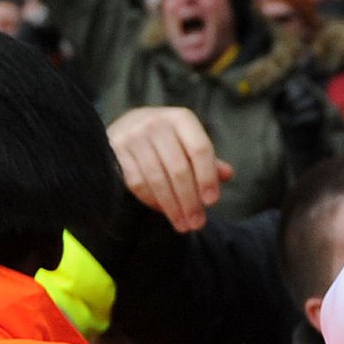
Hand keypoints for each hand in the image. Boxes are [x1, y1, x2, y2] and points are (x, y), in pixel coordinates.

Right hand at [107, 106, 231, 231]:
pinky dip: (152, 200)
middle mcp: (156, 123)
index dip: (207, 177)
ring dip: (172, 207)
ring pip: (157, 178)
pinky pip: (137, 182)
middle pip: (179, 168)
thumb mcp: (189, 144)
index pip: (200, 150)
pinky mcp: (115, 150)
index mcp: (181, 119)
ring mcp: (132, 135)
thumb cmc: (169, 141)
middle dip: (190, 201)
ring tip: (183, 225)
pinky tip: (163, 211)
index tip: (212, 202)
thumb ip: (209, 161)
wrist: (128, 127)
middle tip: (197, 223)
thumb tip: (228, 174)